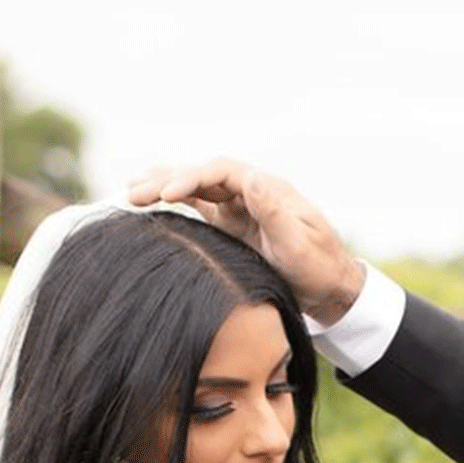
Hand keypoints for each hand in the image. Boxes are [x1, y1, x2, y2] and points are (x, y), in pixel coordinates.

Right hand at [126, 158, 364, 324]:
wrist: (331, 290)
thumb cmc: (319, 268)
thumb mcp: (299, 243)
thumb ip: (275, 213)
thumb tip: (252, 179)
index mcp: (268, 189)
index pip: (221, 172)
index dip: (192, 177)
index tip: (168, 194)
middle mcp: (251, 193)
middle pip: (203, 177)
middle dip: (167, 181)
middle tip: (133, 193)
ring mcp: (240, 209)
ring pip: (197, 190)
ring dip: (165, 188)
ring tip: (131, 192)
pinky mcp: (233, 227)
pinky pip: (199, 209)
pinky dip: (175, 205)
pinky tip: (152, 205)